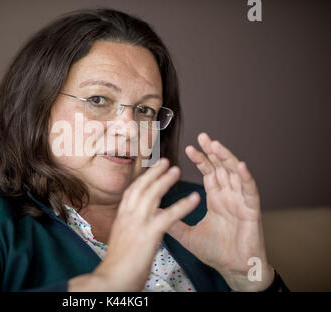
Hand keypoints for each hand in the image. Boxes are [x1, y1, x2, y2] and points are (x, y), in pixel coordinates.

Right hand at [69, 158, 199, 291]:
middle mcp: (127, 216)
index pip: (132, 192)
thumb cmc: (117, 265)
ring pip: (152, 195)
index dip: (143, 180)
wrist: (112, 280)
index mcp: (121, 218)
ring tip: (177, 170)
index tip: (151, 171)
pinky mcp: (148, 234)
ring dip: (166, 181)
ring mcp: (137, 223)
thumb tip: (136, 226)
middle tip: (166, 161)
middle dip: (154, 173)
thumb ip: (129, 229)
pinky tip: (194, 198)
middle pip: (141, 187)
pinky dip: (183, 205)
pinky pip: (168, 216)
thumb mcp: (121, 241)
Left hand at [166, 132, 273, 290]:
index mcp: (216, 199)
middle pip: (221, 167)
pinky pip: (250, 190)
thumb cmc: (215, 252)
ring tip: (216, 145)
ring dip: (226, 158)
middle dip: (212, 152)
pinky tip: (240, 165)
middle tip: (203, 136)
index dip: (200, 160)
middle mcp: (229, 196)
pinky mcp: (252, 210)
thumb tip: (155, 211)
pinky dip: (246, 177)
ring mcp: (241, 201)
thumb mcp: (188, 235)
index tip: (188, 148)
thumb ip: (174, 221)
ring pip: (235, 173)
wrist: (233, 269)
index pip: (208, 173)